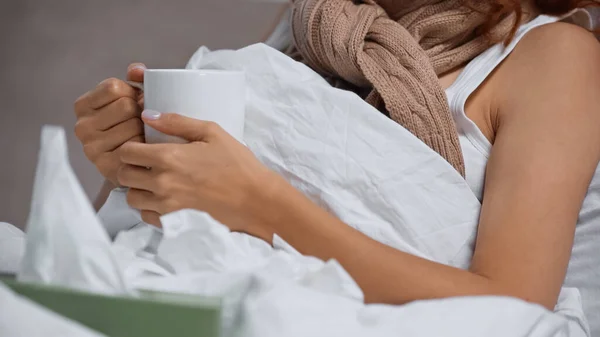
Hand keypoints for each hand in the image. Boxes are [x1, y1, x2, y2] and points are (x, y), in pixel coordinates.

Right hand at [74, 63, 145, 184]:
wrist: (135, 163)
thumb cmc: (133, 124)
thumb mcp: (130, 98)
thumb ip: (135, 79)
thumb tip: (137, 70)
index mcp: (82, 106)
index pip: (114, 87)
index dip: (133, 92)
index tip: (136, 102)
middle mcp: (82, 127)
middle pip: (126, 106)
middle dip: (141, 111)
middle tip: (144, 121)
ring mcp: (92, 148)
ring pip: (134, 125)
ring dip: (146, 129)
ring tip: (145, 135)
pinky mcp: (106, 166)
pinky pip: (137, 146)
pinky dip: (146, 145)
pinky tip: (144, 149)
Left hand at [117, 111, 277, 239]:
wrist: (256, 201)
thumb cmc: (238, 164)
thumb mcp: (212, 132)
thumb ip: (177, 122)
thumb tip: (147, 114)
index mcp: (168, 157)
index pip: (126, 152)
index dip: (131, 147)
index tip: (143, 148)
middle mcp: (161, 183)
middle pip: (123, 175)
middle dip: (131, 167)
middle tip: (147, 165)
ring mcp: (166, 206)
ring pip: (131, 198)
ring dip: (139, 189)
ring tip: (155, 183)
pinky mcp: (173, 223)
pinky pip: (146, 216)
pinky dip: (150, 207)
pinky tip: (166, 199)